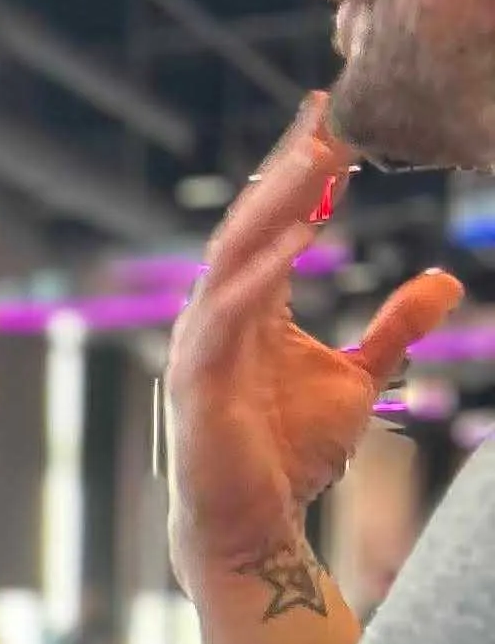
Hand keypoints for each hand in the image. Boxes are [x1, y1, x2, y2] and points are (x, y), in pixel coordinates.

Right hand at [165, 94, 459, 600]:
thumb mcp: (358, 379)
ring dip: (276, 204)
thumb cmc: (289, 457)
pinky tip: (297, 237)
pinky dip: (260, 272)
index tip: (333, 116)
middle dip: (287, 169)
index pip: (272, 223)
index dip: (302, 172)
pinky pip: (226, 313)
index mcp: (249, 308)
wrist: (249, 528)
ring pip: (235, 256)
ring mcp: (200, 345)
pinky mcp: (196, 380)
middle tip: (325, 115)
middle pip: (251, 224)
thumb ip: (395, 327)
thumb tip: (446, 281)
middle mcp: (216, 315)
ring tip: (318, 159)